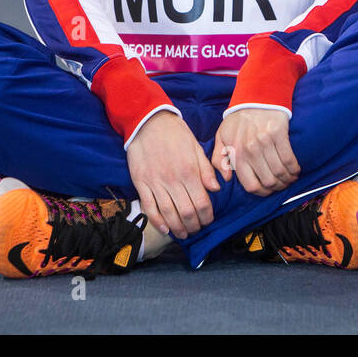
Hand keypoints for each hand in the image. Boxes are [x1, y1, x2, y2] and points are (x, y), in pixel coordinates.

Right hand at [125, 111, 219, 238]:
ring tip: (183, 233)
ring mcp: (156, 183)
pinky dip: (157, 220)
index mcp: (189, 171)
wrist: (149, 122)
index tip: (208, 220)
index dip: (207, 216)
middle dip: (194, 225)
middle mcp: (173, 180)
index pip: (202, 202)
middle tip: (196, 229)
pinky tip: (165, 228)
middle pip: (186, 212)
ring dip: (177, 227)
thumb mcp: (196, 147)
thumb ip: (206, 170)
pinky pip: (149, 207)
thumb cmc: (176, 134)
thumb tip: (216, 189)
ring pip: (168, 213)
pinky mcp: (141, 183)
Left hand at [212, 107, 300, 196]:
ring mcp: (265, 141)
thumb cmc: (238, 120)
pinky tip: (295, 169)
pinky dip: (294, 168)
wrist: (256, 96)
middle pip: (268, 181)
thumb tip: (226, 179)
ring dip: (287, 179)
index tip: (267, 190)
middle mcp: (250, 149)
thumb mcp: (222, 137)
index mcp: (236, 153)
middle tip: (281, 185)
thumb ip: (219, 159)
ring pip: (280, 172)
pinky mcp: (279, 133)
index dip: (262, 192)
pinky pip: (289, 159)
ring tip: (289, 178)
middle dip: (277, 187)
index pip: (250, 185)